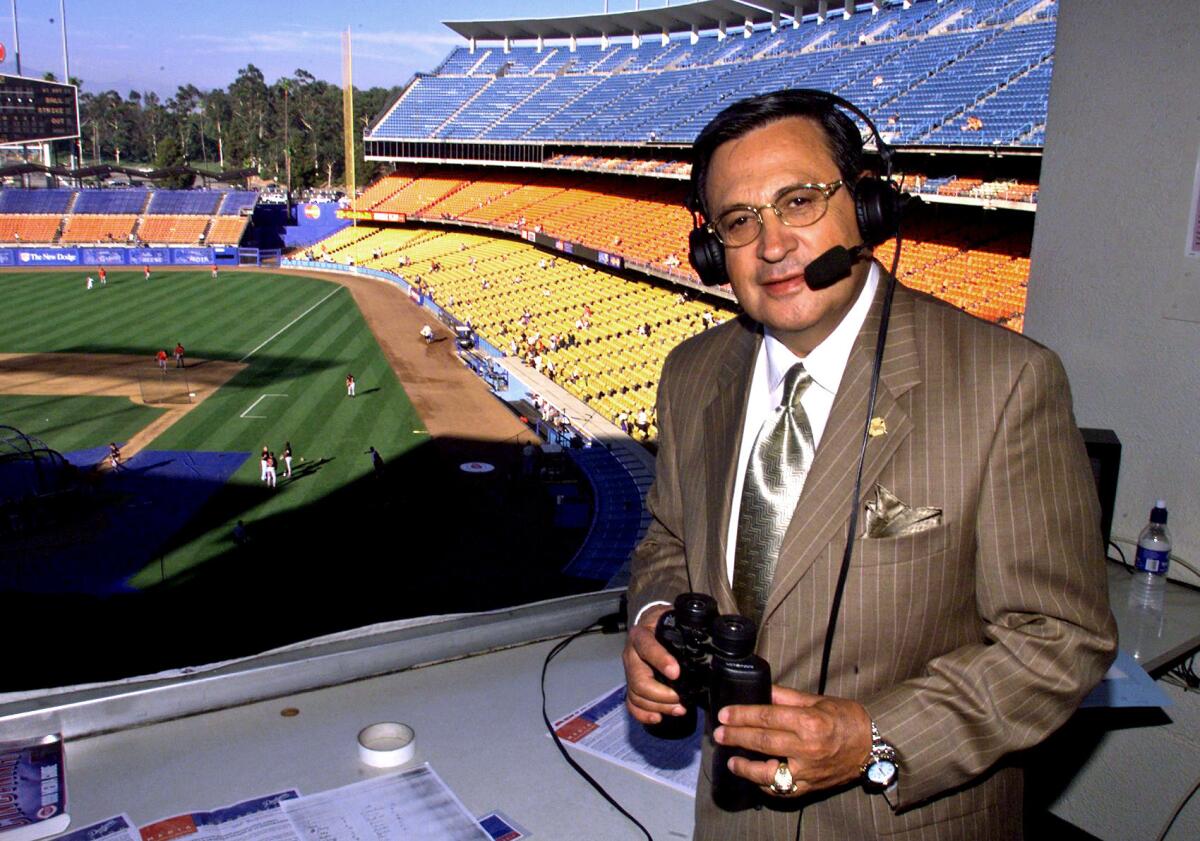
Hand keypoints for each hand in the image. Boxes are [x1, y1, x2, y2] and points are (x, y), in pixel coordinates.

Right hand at [622, 604, 685, 724]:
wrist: (648, 625)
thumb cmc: (664, 623)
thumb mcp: (673, 618)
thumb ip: (688, 626)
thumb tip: (716, 633)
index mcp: (641, 635)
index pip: (646, 647)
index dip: (660, 660)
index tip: (676, 673)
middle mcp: (631, 654)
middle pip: (638, 680)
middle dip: (661, 694)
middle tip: (680, 698)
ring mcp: (629, 672)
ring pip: (636, 695)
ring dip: (658, 706)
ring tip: (679, 709)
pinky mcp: (630, 685)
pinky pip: (631, 704)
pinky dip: (643, 714)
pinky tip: (658, 717)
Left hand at [713, 686, 872, 796]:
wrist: (873, 745)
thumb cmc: (847, 719)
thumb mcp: (817, 700)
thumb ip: (786, 697)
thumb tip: (762, 691)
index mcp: (809, 722)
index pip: (766, 717)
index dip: (742, 715)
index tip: (724, 714)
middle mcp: (807, 748)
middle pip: (762, 742)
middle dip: (736, 737)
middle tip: (718, 734)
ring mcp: (808, 771)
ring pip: (769, 773)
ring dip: (746, 767)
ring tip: (732, 760)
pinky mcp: (811, 786)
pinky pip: (782, 790)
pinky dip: (765, 784)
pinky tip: (755, 776)